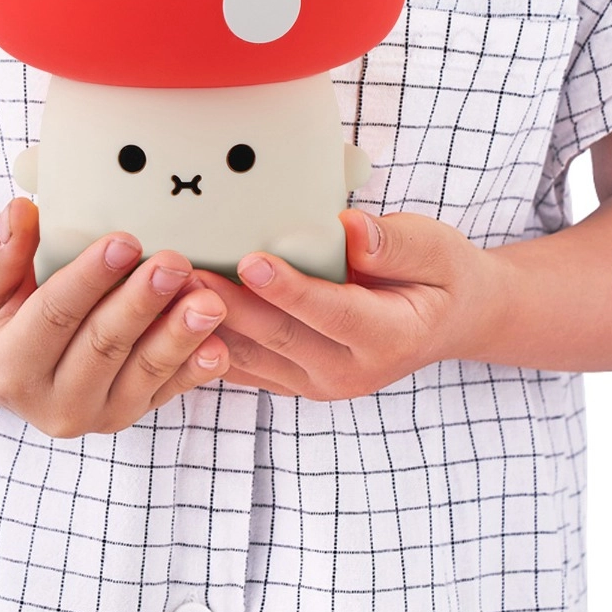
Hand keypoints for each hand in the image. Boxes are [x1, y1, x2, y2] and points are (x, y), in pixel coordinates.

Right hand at [0, 198, 229, 434]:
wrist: (4, 370)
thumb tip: (21, 212)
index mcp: (9, 367)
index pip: (54, 316)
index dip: (90, 278)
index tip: (124, 240)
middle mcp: (52, 403)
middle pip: (104, 346)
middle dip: (143, 302)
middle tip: (175, 262)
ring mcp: (97, 414)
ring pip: (143, 372)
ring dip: (179, 335)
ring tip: (209, 301)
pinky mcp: (130, 413)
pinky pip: (168, 391)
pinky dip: (196, 369)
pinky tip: (219, 345)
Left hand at [193, 209, 504, 399]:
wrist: (447, 320)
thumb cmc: (440, 275)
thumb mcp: (436, 249)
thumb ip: (394, 245)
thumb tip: (351, 229)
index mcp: (388, 336)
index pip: (331, 311)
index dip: (290, 288)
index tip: (251, 261)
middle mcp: (349, 370)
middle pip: (278, 337)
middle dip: (228, 304)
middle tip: (184, 271)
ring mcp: (317, 382)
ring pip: (249, 357)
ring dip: (204, 325)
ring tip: (164, 291)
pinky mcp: (292, 380)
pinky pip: (241, 367)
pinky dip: (203, 343)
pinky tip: (168, 316)